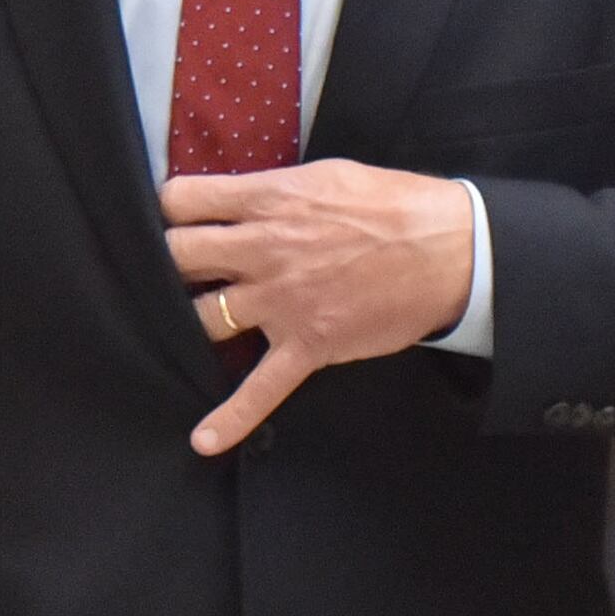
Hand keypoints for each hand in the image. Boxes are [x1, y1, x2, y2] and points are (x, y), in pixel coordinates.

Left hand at [162, 160, 473, 455]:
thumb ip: (274, 188)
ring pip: (202, 317)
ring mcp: (281, 302)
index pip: (183, 200)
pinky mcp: (306, 345)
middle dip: (165, 259)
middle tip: (173, 267)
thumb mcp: (325, 175)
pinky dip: (229, 419)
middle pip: (178, 255)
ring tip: (186, 321)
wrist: (449, 251)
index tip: (172, 217)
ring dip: (189, 320)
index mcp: (268, 200)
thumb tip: (240, 196)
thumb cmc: (394, 205)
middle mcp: (263, 250)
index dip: (169, 209)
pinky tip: (203, 440)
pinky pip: (258, 389)